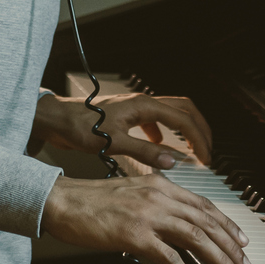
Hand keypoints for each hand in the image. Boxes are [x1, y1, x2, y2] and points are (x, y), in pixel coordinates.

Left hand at [32, 91, 214, 170]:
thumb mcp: (114, 143)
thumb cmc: (79, 127)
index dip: (199, 139)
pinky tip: (160, 148)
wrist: (56, 120)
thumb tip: (172, 161)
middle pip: (183, 109)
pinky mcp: (126, 116)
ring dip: (184, 129)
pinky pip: (155, 120)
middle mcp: (141, 103)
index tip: (206, 159)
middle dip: (199, 128)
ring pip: (170, 113)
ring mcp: (134, 108)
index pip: (183, 119)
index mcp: (143, 105)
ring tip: (191, 150)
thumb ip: (144, 152)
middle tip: (208, 151)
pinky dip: (165, 133)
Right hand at [42, 175, 250, 263]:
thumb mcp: (130, 194)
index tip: (240, 241)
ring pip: (195, 238)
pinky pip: (169, 258)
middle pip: (206, 222)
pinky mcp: (134, 234)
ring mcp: (147, 215)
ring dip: (218, 260)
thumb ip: (156, 205)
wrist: (61, 201)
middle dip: (230, 247)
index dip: (226, 225)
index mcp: (159, 185)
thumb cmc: (90, 201)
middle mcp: (158, 196)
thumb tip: (177, 229)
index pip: (203, 205)